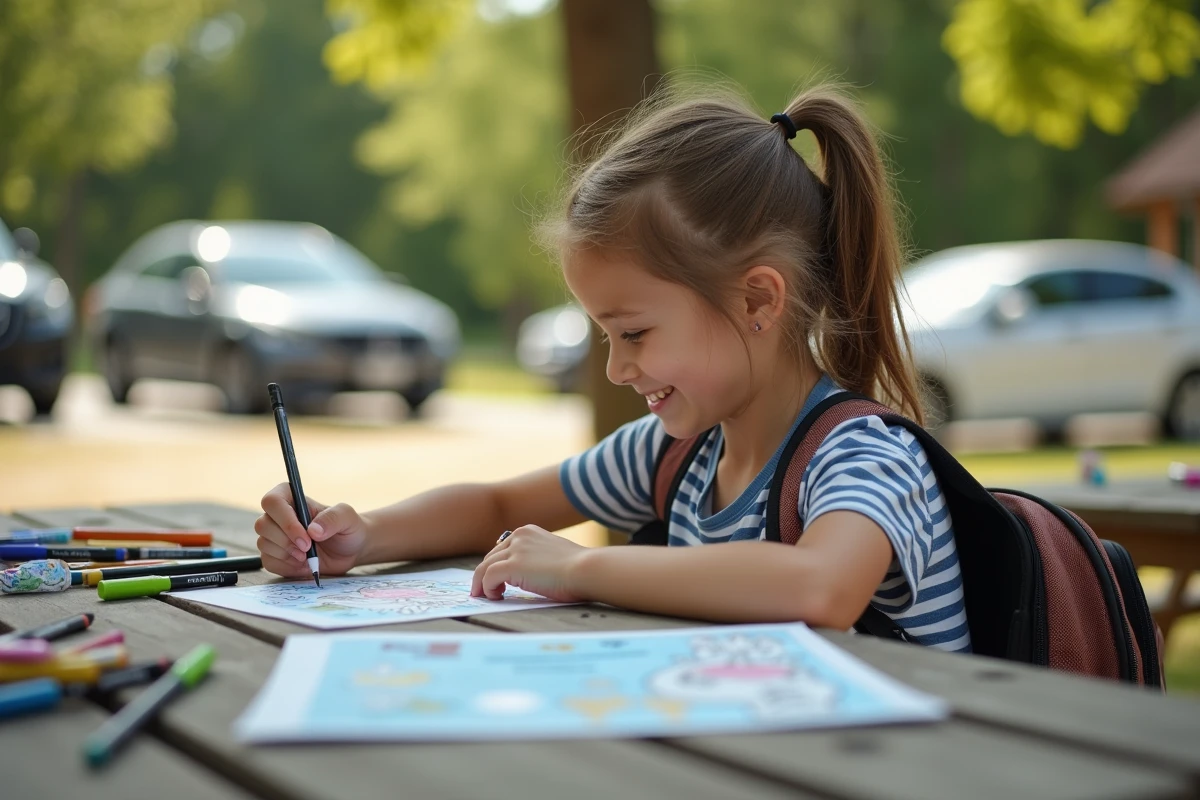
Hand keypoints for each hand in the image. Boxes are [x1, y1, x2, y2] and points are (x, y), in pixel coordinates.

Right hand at [255, 483, 368, 577]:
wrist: (351, 551)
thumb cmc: (348, 528)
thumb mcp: (348, 518)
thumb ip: (333, 518)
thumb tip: (313, 530)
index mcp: (293, 498)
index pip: (272, 501)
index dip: (285, 520)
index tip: (306, 537)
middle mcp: (279, 516)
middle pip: (262, 525)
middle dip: (286, 541)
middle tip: (308, 550)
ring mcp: (275, 536)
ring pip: (263, 544)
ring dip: (286, 555)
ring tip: (308, 557)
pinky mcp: (276, 556)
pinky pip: (268, 562)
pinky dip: (286, 567)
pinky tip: (303, 565)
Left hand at [470, 525, 589, 601]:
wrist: (586, 569)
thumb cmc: (578, 568)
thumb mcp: (553, 555)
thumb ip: (537, 558)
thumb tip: (526, 573)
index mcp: (528, 532)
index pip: (502, 548)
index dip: (495, 565)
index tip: (493, 579)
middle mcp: (519, 536)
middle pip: (490, 557)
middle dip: (485, 575)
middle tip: (485, 591)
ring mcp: (515, 549)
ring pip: (484, 567)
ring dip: (482, 584)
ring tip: (487, 597)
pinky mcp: (513, 565)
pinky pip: (487, 577)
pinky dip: (486, 588)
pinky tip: (496, 597)